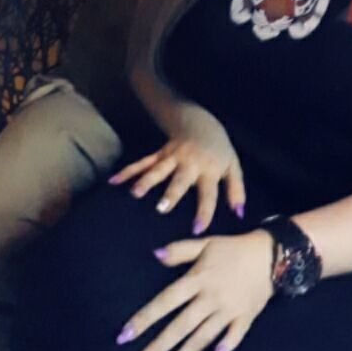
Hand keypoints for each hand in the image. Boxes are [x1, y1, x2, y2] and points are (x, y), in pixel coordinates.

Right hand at [109, 107, 244, 233]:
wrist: (200, 121)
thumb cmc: (219, 150)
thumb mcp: (233, 167)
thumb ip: (236, 190)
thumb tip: (239, 214)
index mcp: (209, 169)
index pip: (208, 193)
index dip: (204, 211)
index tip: (198, 229)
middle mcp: (190, 163)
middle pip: (180, 180)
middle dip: (171, 193)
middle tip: (162, 208)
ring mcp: (172, 157)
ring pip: (158, 170)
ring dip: (146, 181)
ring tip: (135, 194)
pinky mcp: (160, 154)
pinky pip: (143, 163)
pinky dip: (128, 171)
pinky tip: (113, 181)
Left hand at [117, 231, 273, 350]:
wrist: (272, 254)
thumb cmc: (234, 249)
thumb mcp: (207, 243)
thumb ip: (180, 250)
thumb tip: (155, 254)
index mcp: (198, 280)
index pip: (166, 301)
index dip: (144, 319)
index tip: (124, 337)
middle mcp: (210, 299)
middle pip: (179, 328)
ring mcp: (228, 311)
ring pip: (200, 340)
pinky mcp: (245, 319)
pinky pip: (234, 337)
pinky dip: (225, 348)